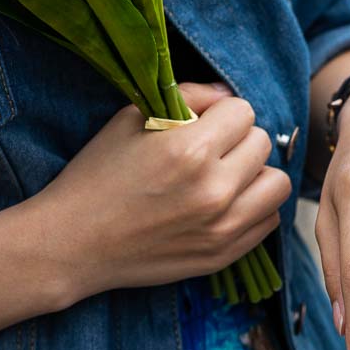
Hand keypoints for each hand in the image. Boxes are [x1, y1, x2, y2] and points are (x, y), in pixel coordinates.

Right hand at [31, 82, 290, 302]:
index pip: (243, 111)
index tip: (201, 124)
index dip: (221, 114)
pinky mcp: (223, 255)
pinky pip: (269, 220)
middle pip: (263, 144)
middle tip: (211, 150)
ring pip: (278, 183)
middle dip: (239, 140)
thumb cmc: (97, 176)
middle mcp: (214, 190)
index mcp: (191, 151)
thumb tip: (226, 94)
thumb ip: (188, 97)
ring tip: (227, 177)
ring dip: (255, 175)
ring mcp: (222, 227)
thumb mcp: (130, 120)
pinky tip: (224, 205)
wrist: (72, 244)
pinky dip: (253, 208)